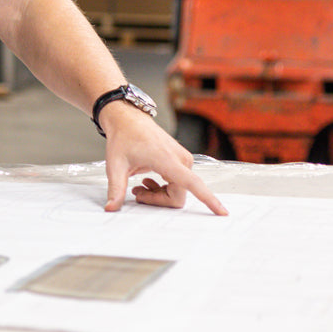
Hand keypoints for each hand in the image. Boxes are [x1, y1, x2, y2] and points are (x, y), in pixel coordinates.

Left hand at [99, 104, 228, 215]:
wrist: (127, 118)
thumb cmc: (123, 137)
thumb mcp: (115, 165)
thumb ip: (116, 189)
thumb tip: (110, 208)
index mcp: (167, 160)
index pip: (193, 184)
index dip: (208, 200)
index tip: (222, 213)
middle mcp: (181, 159)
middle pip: (178, 196)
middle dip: (157, 200)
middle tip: (136, 192)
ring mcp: (184, 159)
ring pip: (178, 191)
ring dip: (159, 194)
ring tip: (139, 186)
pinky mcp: (182, 160)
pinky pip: (178, 183)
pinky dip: (163, 187)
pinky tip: (147, 180)